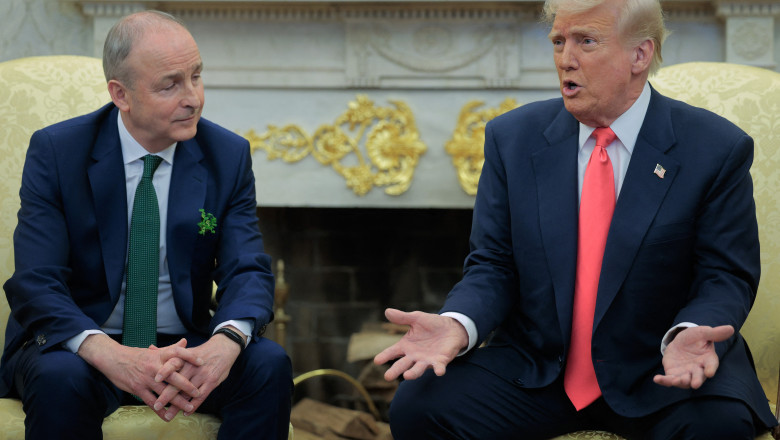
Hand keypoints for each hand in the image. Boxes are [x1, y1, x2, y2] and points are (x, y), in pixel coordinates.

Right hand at [78, 335, 203, 420]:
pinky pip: (151, 401)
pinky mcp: (138, 389)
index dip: (190, 356)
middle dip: (187, 386)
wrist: (113, 359)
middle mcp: (154, 367)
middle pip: (174, 376)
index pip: (177, 353)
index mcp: (159, 356)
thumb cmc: (136, 355)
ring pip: (164, 392)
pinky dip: (160, 410)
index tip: (202, 362)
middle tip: (198, 393)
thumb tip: (185, 342)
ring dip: (177, 401)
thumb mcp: (154, 351)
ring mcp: (146, 379)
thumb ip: (170, 349)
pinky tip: (168, 416)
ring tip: (188, 407)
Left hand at [152, 330, 242, 419]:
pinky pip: (201, 396)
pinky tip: (186, 412)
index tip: (154, 380)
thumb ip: (169, 352)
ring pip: (188, 393)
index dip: (164, 371)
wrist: (223, 348)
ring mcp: (203, 375)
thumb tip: (150, 348)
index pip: (173, 364)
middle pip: (178, 382)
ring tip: (168, 416)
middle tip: (157, 406)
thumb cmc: (201, 351)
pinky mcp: (212, 382)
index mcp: (185, 358)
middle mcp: (193, 367)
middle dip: (166, 396)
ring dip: (178, 406)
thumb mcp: (186, 350)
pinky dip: (193, 405)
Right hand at [373, 308, 467, 380]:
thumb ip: (402, 318)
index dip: (385, 356)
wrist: (452, 327)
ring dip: (413, 373)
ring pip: (418, 369)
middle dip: (395, 370)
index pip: (392, 352)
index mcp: (406, 346)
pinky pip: (439, 367)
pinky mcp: (440, 361)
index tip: (377, 361)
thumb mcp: (416, 318)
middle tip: (387, 377)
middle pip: (402, 365)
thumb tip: (387, 311)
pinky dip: (439, 370)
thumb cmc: (431, 324)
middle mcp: (414, 356)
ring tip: (407, 376)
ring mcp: (427, 360)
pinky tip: (439, 372)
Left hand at [653, 325, 733, 389]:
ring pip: (684, 381)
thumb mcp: (703, 333)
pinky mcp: (673, 374)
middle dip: (696, 381)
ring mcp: (685, 373)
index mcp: (707, 360)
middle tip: (695, 384)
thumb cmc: (695, 338)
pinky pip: (668, 379)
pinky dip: (663, 380)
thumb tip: (731, 328)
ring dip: (680, 382)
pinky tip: (656, 379)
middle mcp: (697, 369)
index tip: (709, 373)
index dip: (710, 369)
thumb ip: (714, 333)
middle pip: (698, 377)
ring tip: (674, 381)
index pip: (711, 365)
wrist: (681, 341)